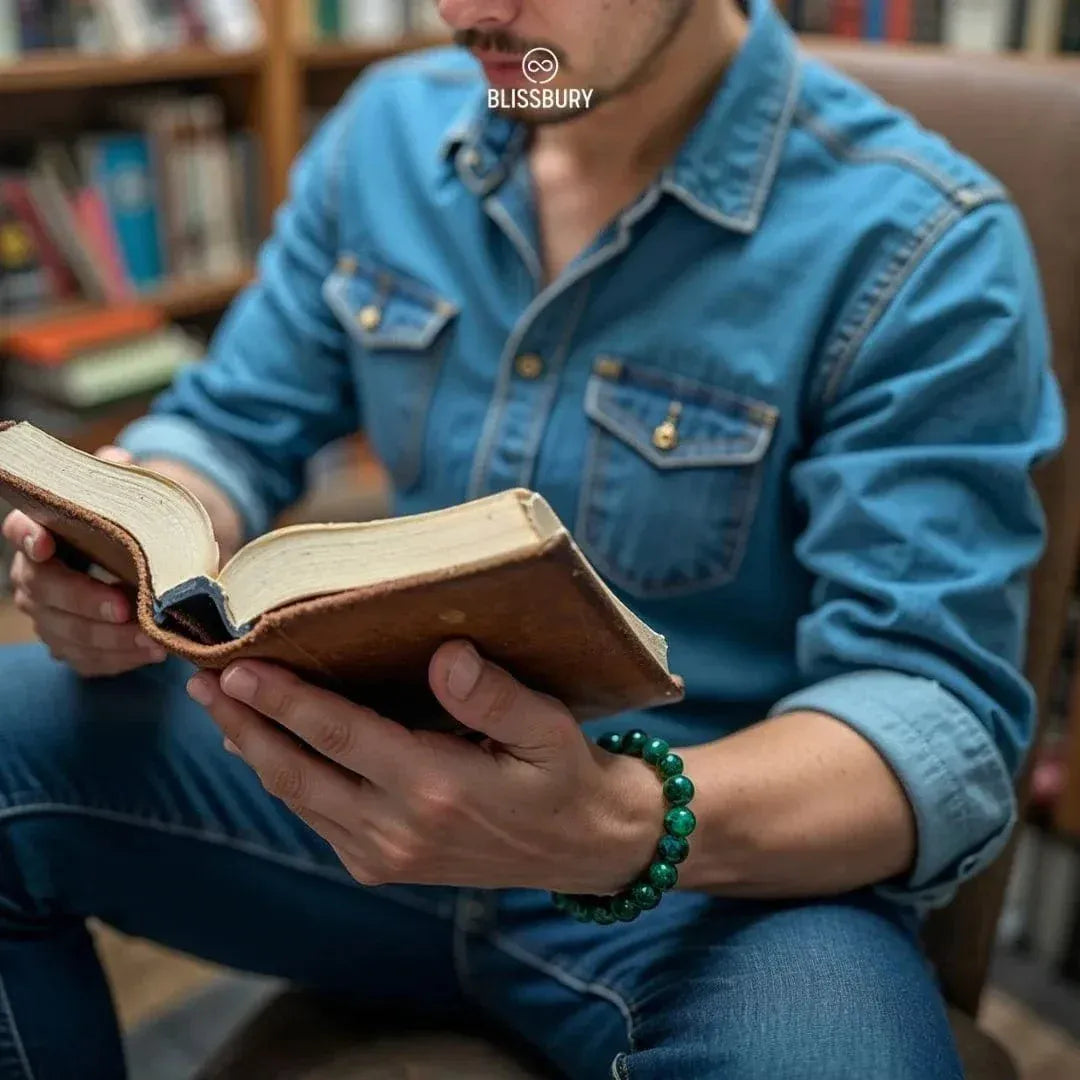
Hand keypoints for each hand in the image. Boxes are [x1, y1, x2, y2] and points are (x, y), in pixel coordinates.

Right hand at [3, 446, 167, 676]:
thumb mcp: (127, 503)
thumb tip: (117, 459)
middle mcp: (33, 577)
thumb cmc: (128, 531)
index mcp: (40, 533)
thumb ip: (119, 481)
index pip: (22, 530)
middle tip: (126, 607)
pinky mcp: (70, 647)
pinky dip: (121, 659)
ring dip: (111, 638)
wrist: (141, 570)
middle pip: (45, 590)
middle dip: (85, 600)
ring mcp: (48, 616)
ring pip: (67, 633)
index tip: (44, 542)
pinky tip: (153, 653)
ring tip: (153, 637)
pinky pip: (88, 660)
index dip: (29, 536)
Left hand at [186, 641, 659, 892]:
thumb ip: (496, 695)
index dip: (285, 701)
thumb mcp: (549, 729)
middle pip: (297, 771)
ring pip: (297, 797)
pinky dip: (283, 780)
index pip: (341, 736)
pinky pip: (316, 816)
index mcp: (436, 790)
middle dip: (245, 724)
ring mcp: (384, 856)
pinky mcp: (380, 865)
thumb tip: (446, 654)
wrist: (582, 849)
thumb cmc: (565, 776)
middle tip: (201, 682)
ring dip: (254, 750)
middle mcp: (398, 830)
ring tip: (220, 707)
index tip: (237, 668)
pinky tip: (264, 749)